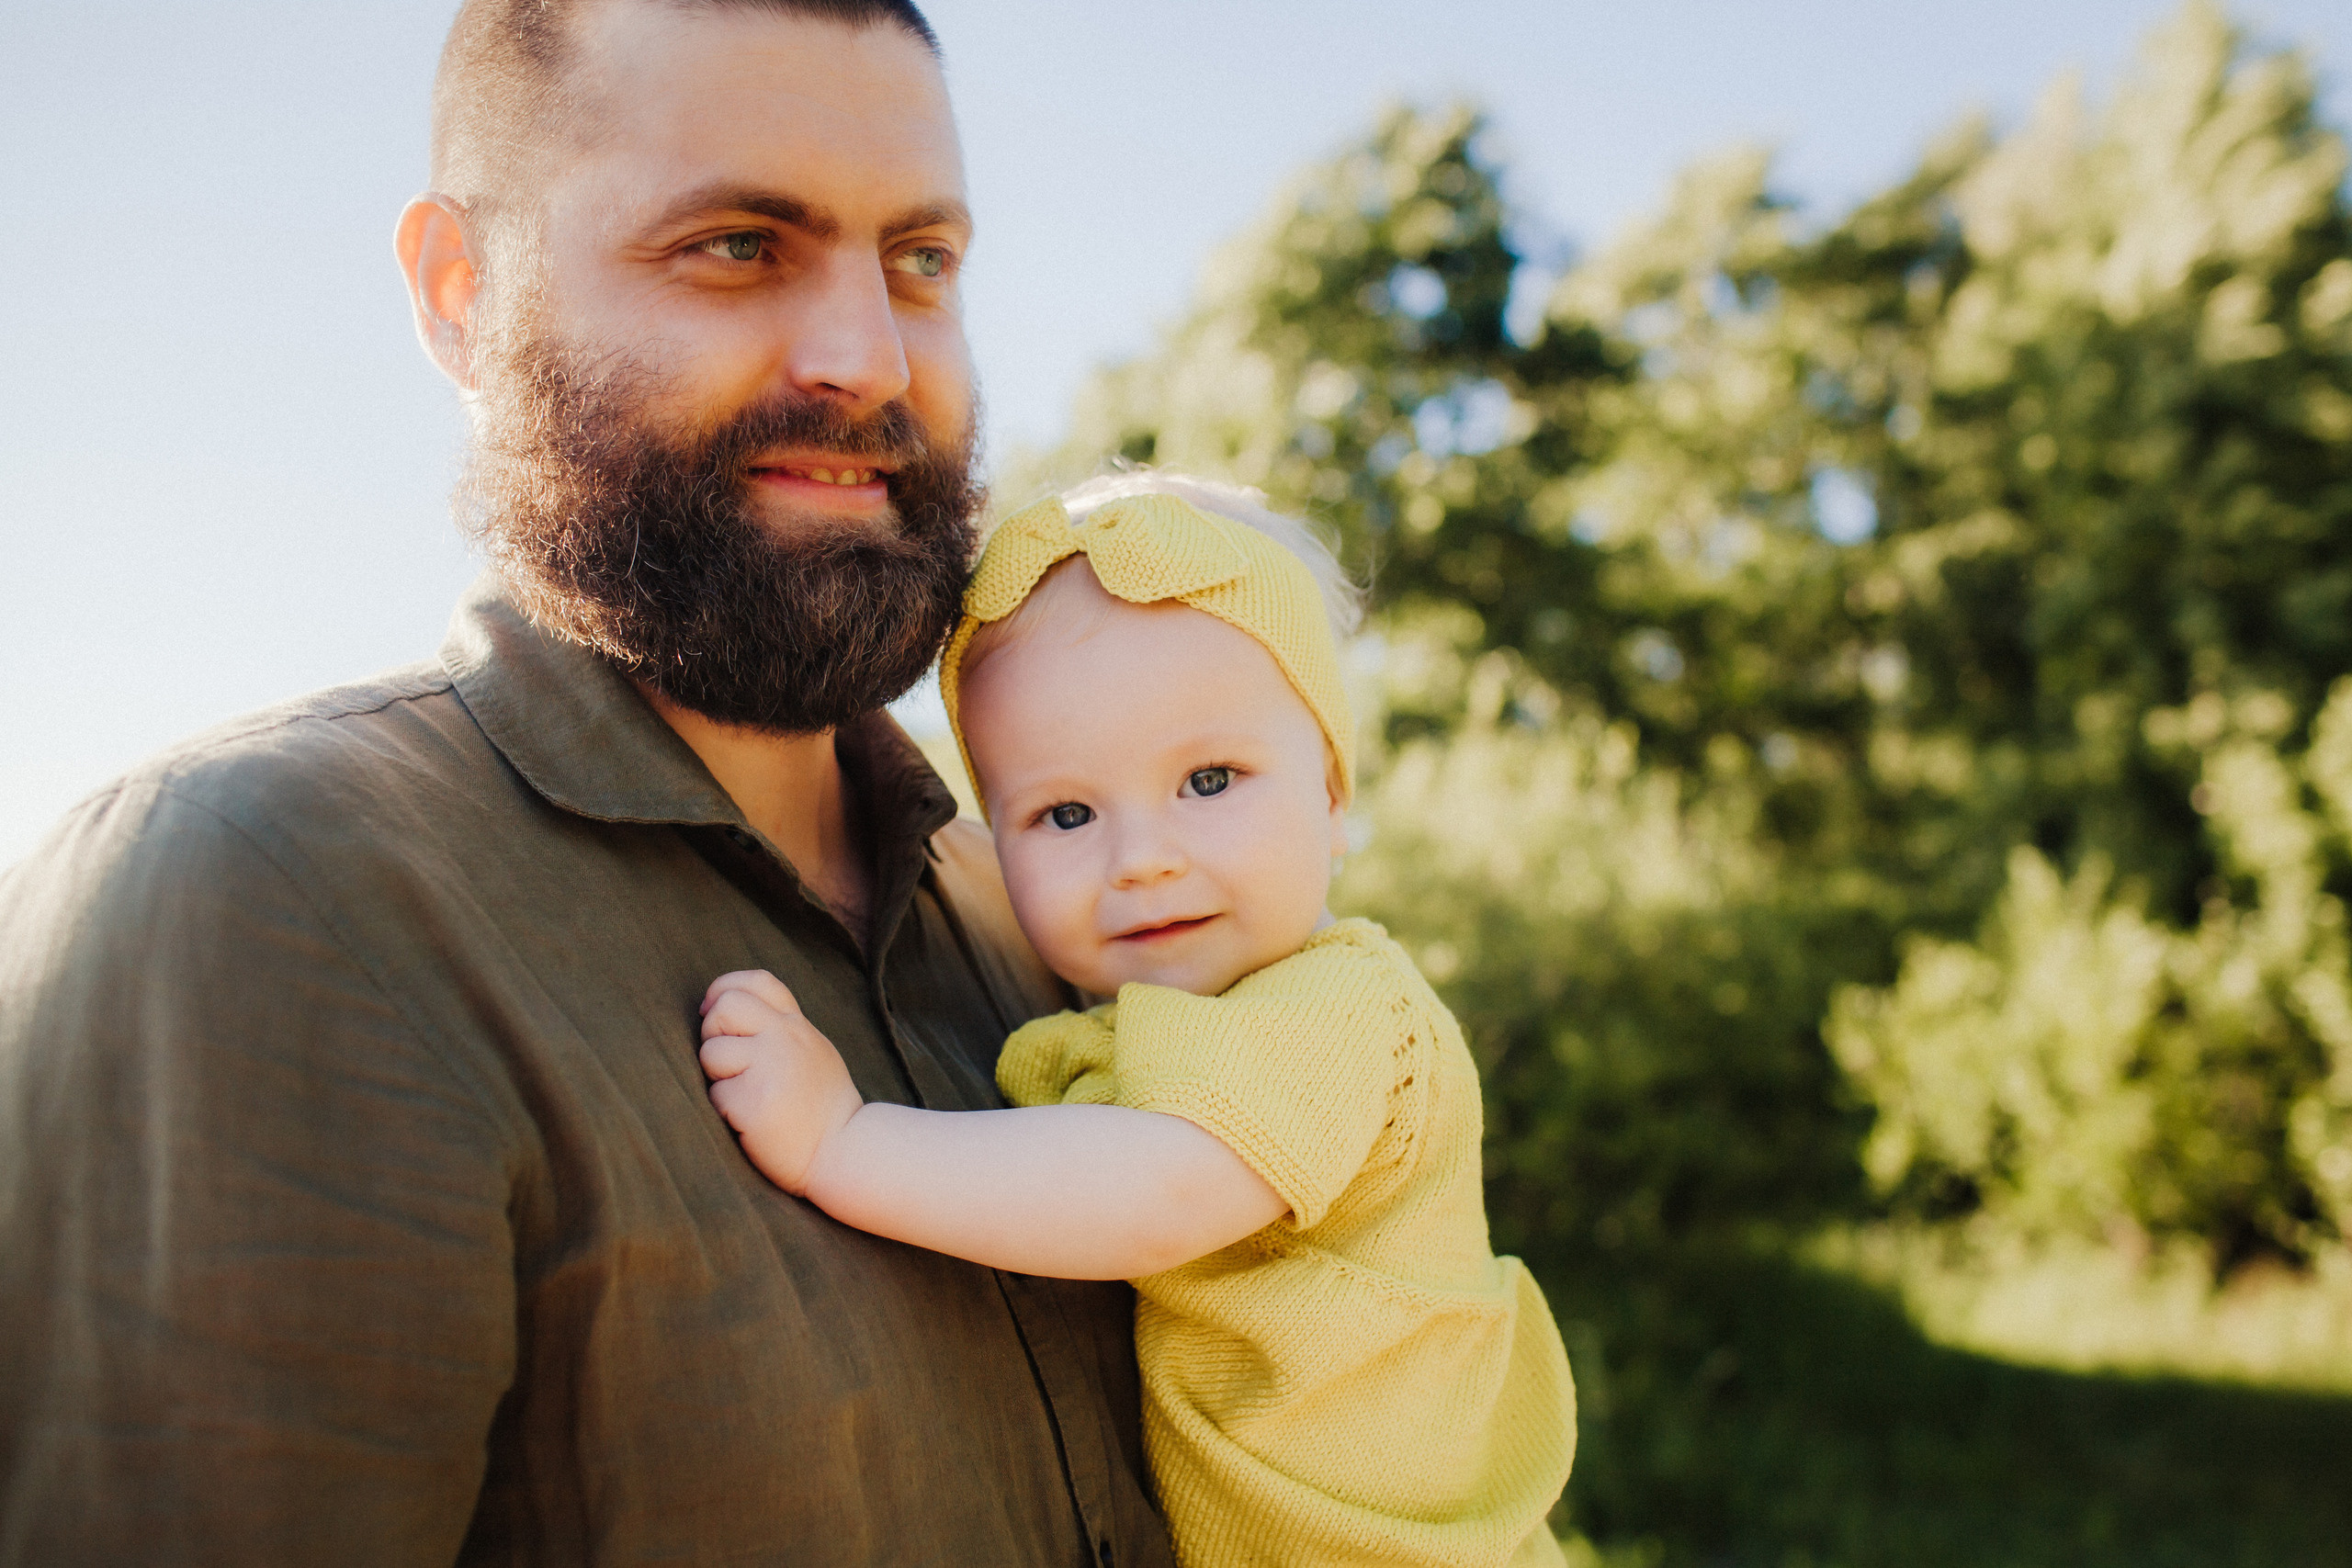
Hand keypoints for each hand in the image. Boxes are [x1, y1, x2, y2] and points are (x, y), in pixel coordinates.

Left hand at [699, 970, 863, 1195]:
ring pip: (711, 1053)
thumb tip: (723, 1008)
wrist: (844, 1151)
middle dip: (712, 1033)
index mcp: (797, 1025)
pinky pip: (715, 1095)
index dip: (724, 989)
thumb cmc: (820, 1107)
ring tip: (747, 1098)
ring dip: (717, 1079)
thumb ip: (779, 1028)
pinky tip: (751, 1122)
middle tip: (727, 1063)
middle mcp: (786, 1037)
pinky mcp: (754, 1100)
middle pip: (724, 1007)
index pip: (757, 982)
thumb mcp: (811, 1051)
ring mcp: (770, 1066)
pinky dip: (725, 1112)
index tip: (713, 1011)